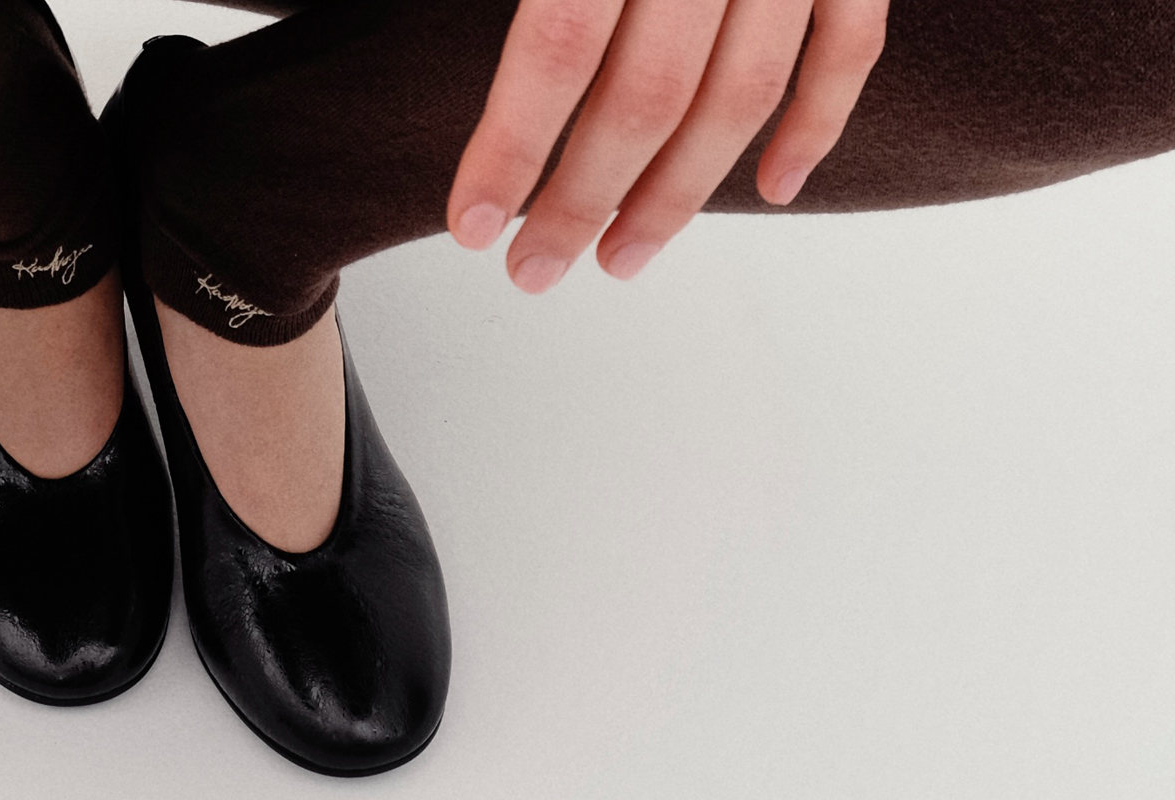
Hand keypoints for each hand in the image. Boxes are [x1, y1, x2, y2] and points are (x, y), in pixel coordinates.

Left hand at [447, 0, 888, 290]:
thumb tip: (493, 65)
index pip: (558, 46)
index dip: (511, 146)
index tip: (471, 224)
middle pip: (649, 95)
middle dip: (583, 199)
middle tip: (534, 266)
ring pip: (744, 94)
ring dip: (680, 192)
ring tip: (620, 255)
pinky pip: (852, 47)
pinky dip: (816, 126)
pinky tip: (774, 190)